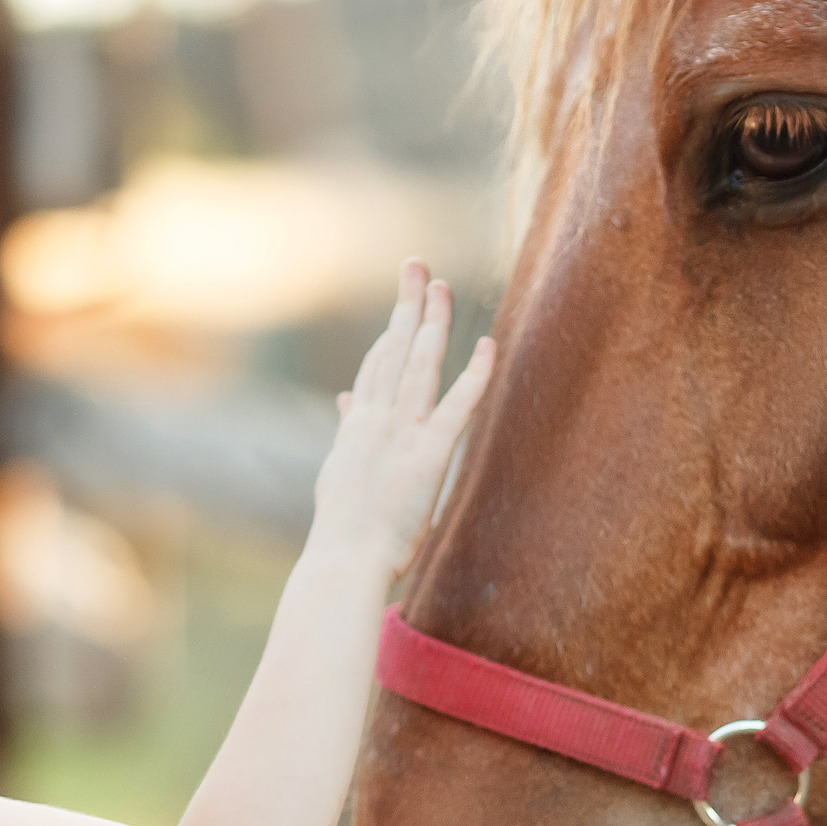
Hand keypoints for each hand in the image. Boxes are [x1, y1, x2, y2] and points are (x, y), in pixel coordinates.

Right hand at [312, 260, 495, 579]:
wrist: (343, 560)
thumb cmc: (343, 532)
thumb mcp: (338, 474)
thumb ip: (346, 433)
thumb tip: (343, 402)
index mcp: (358, 427)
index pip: (377, 366)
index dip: (390, 330)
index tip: (403, 302)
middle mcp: (375, 420)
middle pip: (393, 349)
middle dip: (407, 304)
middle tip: (417, 265)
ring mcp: (400, 433)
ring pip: (419, 364)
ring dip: (433, 322)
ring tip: (441, 286)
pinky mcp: (428, 455)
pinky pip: (456, 407)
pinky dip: (474, 374)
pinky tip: (488, 346)